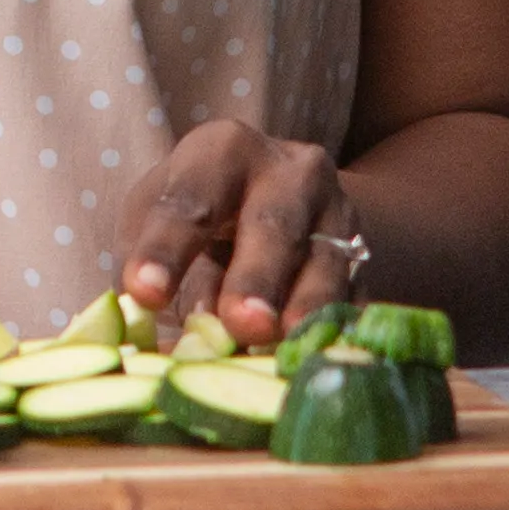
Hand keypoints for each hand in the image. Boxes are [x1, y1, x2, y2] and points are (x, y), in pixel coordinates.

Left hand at [111, 118, 373, 348]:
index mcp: (224, 151)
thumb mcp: (159, 219)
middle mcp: (290, 172)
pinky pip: (358, 294)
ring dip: (305, 307)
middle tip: (241, 323)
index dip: (167, 246)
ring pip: (327, 261)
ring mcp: (338, 213)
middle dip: (257, 275)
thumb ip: (148, 270)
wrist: (284, 200)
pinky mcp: (366, 258)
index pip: (191, 197)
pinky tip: (317, 358)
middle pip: (274, 224)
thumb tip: (142, 337)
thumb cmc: (199, 216)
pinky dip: (338, 328)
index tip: (145, 292)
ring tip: (280, 346)